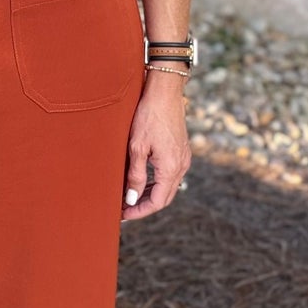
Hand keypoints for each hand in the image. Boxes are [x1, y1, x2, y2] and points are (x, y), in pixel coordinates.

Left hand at [122, 72, 190, 219]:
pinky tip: (142, 179)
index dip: (139, 211)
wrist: (165, 92)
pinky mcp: (181, 150)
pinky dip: (156, 182)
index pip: (157, 201)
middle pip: (164, 197)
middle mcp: (181, 165)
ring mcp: (183, 158)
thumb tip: (131, 199)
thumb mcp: (136, 147)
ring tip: (129, 196)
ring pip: (168, 186)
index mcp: (171, 168)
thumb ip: (135, 175)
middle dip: (144, 205)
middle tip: (124, 209)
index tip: (123, 215)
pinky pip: (170, 174)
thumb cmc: (148, 116)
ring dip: (150, 194)